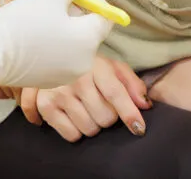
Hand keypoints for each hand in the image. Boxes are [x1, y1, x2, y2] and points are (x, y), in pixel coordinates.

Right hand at [0, 0, 111, 94]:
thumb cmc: (22, 23)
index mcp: (88, 41)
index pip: (104, 16)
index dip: (89, 0)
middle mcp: (83, 62)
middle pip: (86, 30)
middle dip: (72, 14)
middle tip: (48, 5)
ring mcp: (66, 75)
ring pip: (71, 42)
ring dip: (60, 28)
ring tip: (37, 19)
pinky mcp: (49, 81)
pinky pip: (57, 56)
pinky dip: (50, 44)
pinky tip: (30, 36)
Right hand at [18, 56, 151, 141]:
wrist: (50, 55)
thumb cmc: (87, 65)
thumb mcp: (111, 67)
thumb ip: (132, 83)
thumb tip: (145, 105)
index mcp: (95, 66)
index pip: (115, 92)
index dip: (129, 113)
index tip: (139, 129)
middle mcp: (76, 79)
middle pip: (105, 117)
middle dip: (109, 117)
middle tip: (101, 105)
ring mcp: (59, 93)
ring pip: (89, 129)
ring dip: (93, 124)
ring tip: (86, 109)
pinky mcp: (46, 106)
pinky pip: (71, 135)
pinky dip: (76, 131)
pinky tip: (73, 116)